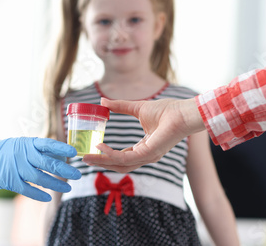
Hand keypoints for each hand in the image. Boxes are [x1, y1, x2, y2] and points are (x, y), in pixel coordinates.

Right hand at [0, 136, 80, 201]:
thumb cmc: (6, 150)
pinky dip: (38, 194)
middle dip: (65, 170)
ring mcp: (16, 168)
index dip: (62, 148)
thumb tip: (60, 155)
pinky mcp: (10, 181)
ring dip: (55, 184)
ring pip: (40, 178)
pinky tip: (48, 197)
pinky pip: (27, 189)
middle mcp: (23, 154)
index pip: (48, 144)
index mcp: (28, 143)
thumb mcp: (22, 144)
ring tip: (67, 188)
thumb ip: (39, 149)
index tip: (74, 152)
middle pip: (48, 163)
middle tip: (77, 175)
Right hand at [82, 97, 204, 172]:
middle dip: (101, 163)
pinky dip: (111, 154)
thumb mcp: (137, 108)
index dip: (106, 155)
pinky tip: (100, 148)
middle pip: (119, 164)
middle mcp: (145, 155)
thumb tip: (102, 101)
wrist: (181, 111)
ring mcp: (147, 156)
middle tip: (84, 158)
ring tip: (87, 157)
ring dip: (102, 161)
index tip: (92, 150)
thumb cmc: (166, 110)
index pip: (122, 156)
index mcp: (144, 147)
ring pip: (120, 164)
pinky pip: (126, 157)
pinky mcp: (149, 153)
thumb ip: (120, 106)